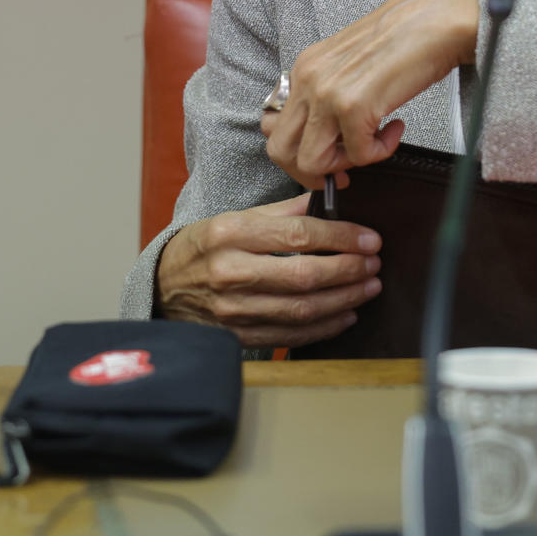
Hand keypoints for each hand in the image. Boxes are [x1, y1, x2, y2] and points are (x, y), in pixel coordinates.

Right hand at [155, 194, 383, 349]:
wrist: (162, 287)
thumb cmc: (203, 248)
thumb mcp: (234, 218)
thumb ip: (281, 212)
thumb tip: (327, 199)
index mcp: (230, 234)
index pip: (298, 235)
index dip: (341, 238)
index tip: (369, 238)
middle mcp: (230, 272)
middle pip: (305, 275)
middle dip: (349, 270)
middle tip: (374, 263)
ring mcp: (233, 309)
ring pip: (302, 309)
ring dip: (344, 299)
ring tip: (368, 286)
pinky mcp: (238, 336)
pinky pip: (290, 336)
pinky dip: (324, 327)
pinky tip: (345, 314)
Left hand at [262, 0, 479, 189]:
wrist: (434, 20)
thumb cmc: (403, 39)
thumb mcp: (348, 63)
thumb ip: (328, 93)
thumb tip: (324, 134)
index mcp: (304, 68)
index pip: (272, 126)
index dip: (296, 151)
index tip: (324, 157)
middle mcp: (307, 80)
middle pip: (280, 151)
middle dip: (312, 171)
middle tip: (343, 171)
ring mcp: (327, 94)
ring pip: (310, 162)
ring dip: (345, 165)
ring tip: (373, 144)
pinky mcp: (353, 107)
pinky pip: (358, 156)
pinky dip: (381, 152)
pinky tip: (396, 128)